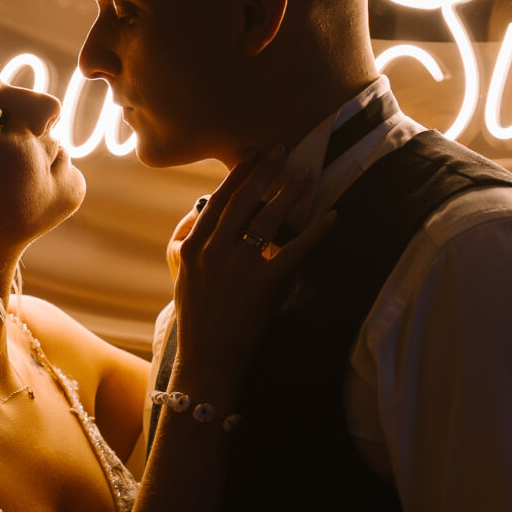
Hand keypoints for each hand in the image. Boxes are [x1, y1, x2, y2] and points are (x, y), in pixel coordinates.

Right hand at [170, 148, 320, 391]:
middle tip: (282, 149)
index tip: (252, 156)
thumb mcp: (180, 278)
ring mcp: (237, 267)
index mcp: (191, 248)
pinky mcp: (262, 285)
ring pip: (267, 218)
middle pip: (243, 200)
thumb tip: (197, 213)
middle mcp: (213, 251)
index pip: (217, 201)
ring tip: (307, 173)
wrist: (205, 362)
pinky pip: (294, 250)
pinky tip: (331, 216)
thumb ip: (186, 244)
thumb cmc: (196, 323)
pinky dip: (316, 231)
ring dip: (289, 192)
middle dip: (264, 171)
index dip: (238, 176)